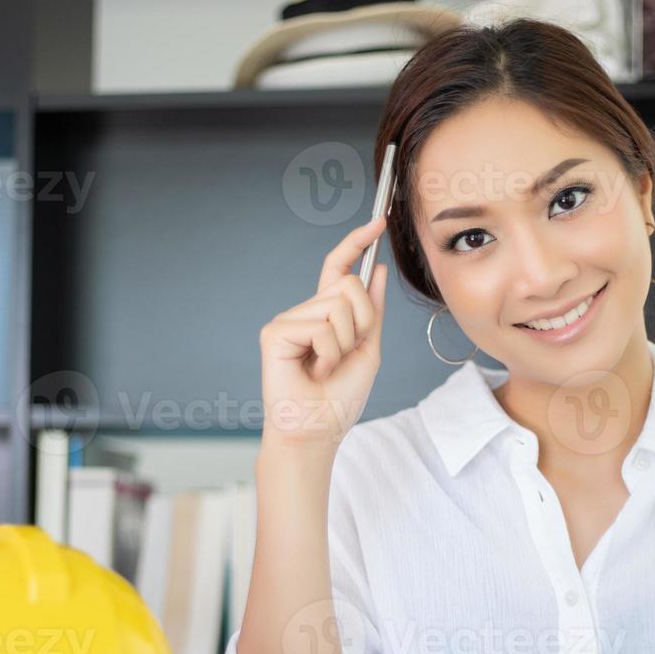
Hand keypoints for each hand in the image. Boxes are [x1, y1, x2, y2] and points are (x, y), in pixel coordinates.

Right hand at [258, 216, 388, 451]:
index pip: (338, 269)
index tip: (378, 222)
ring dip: (345, 343)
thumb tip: (379, 269)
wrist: (318, 431)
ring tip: (327, 367)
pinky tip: (313, 371)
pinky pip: (321, 327)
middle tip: (345, 355)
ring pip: (338, 304)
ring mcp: (288, 320)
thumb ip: (372, 312)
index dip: (356, 243)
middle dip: (362, 322)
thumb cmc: (339, 399)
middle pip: (349, 285)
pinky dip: (328, 354)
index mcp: (325, 315)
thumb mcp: (368, 350)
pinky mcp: (275, 332)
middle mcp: (304, 312)